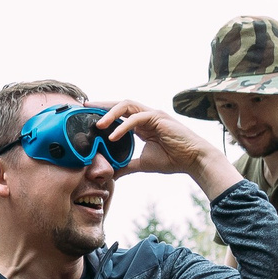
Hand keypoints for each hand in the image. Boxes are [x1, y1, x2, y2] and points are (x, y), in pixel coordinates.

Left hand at [94, 102, 239, 195]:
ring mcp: (152, 115)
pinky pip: (137, 118)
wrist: (193, 160)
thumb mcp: (142, 164)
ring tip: (97, 125)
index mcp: (141, 124)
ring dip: (110, 114)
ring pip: (127, 106)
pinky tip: (113, 136)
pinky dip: (124, 126)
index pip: (119, 114)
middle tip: (84, 109)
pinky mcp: (158, 118)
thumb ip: (127, 165)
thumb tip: (112, 173)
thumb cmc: (172, 160)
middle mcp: (146, 116)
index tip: (86, 117)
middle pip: (120, 105)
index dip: (103, 114)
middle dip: (101, 106)